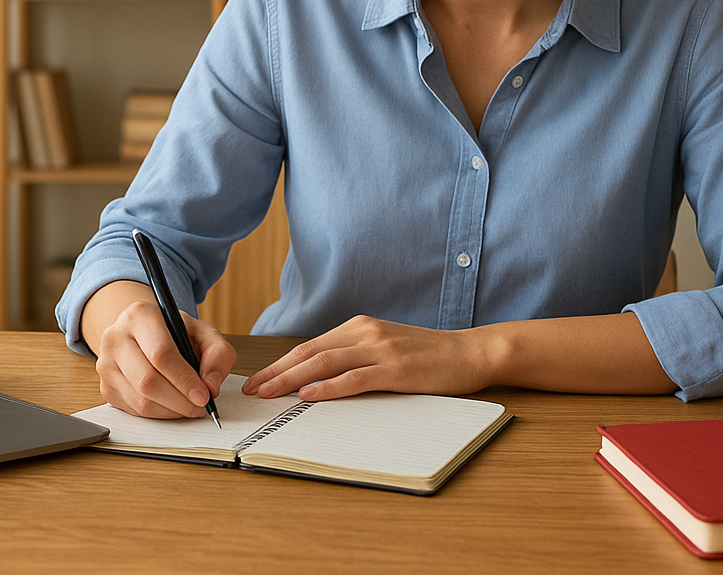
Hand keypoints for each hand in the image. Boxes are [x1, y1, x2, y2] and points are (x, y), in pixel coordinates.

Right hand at [93, 297, 237, 418]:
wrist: (143, 333)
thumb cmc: (174, 332)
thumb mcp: (203, 332)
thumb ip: (218, 353)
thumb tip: (211, 385)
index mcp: (139, 315)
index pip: (160, 353)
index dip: (184, 379)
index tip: (204, 395)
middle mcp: (115, 337)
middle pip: (147, 380)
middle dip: (179, 400)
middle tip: (200, 406)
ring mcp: (106, 364)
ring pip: (140, 400)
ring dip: (171, 410)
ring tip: (190, 406)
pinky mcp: (106, 387)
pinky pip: (134, 410)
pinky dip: (159, 414)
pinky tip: (173, 405)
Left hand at [241, 315, 488, 401]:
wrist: (470, 353)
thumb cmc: (428, 356)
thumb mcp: (386, 347)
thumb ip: (355, 356)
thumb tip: (316, 379)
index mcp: (360, 326)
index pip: (310, 346)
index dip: (280, 363)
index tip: (258, 379)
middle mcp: (366, 332)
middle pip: (310, 353)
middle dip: (277, 372)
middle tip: (253, 389)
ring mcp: (381, 349)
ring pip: (325, 364)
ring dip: (292, 380)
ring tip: (269, 393)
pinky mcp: (396, 369)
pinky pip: (355, 378)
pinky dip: (328, 387)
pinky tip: (309, 396)